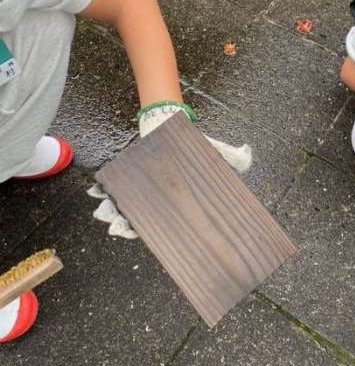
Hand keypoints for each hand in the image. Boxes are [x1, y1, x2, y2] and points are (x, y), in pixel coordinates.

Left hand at [90, 102, 251, 237]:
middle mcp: (158, 199)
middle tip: (117, 228)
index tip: (149, 241)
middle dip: (126, 226)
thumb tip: (246, 156)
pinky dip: (105, 192)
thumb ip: (231, 156)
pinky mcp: (129, 177)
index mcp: (176, 202)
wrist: (169, 124)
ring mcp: (142, 189)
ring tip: (104, 214)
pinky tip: (97, 194)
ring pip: (125, 207)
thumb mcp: (214, 150)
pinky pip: (115, 189)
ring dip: (112, 212)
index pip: (167, 223)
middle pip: (141, 219)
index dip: (158, 234)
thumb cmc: (192, 143)